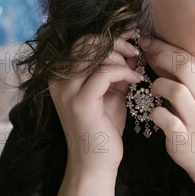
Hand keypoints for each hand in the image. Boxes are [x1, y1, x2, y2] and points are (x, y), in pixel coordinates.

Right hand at [48, 29, 142, 172]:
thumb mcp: (111, 90)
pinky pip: (105, 73)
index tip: (132, 36)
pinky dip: (124, 72)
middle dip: (115, 42)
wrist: (97, 160)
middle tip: (134, 52)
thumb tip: (132, 47)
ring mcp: (67, 91)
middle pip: (87, 42)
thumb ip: (116, 68)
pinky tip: (136, 81)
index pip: (84, 41)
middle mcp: (59, 80)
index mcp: (62, 75)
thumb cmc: (105, 125)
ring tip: (135, 69)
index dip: (110, 35)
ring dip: (122, 57)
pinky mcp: (80, 102)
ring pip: (96, 54)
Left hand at [139, 36, 194, 175]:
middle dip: (161, 57)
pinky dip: (155, 113)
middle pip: (185, 67)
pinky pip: (166, 119)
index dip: (164, 47)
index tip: (147, 41)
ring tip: (153, 91)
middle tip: (144, 55)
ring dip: (159, 86)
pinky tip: (154, 113)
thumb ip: (185, 76)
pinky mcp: (185, 138)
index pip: (189, 57)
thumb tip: (158, 53)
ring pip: (176, 91)